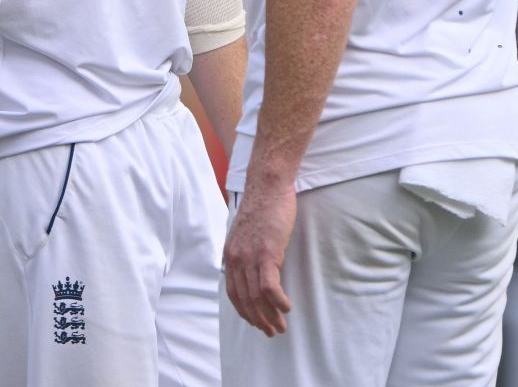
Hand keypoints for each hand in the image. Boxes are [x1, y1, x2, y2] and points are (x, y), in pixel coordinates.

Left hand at [224, 184, 297, 335]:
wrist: (267, 185)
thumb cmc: (262, 207)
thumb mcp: (246, 232)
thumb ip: (245, 251)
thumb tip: (250, 268)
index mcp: (231, 255)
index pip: (233, 293)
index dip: (245, 312)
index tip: (256, 322)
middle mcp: (236, 259)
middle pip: (245, 300)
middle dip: (258, 320)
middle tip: (271, 332)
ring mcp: (250, 256)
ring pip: (257, 297)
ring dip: (270, 316)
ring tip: (281, 326)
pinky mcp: (266, 253)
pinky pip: (270, 287)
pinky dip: (278, 302)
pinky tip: (287, 308)